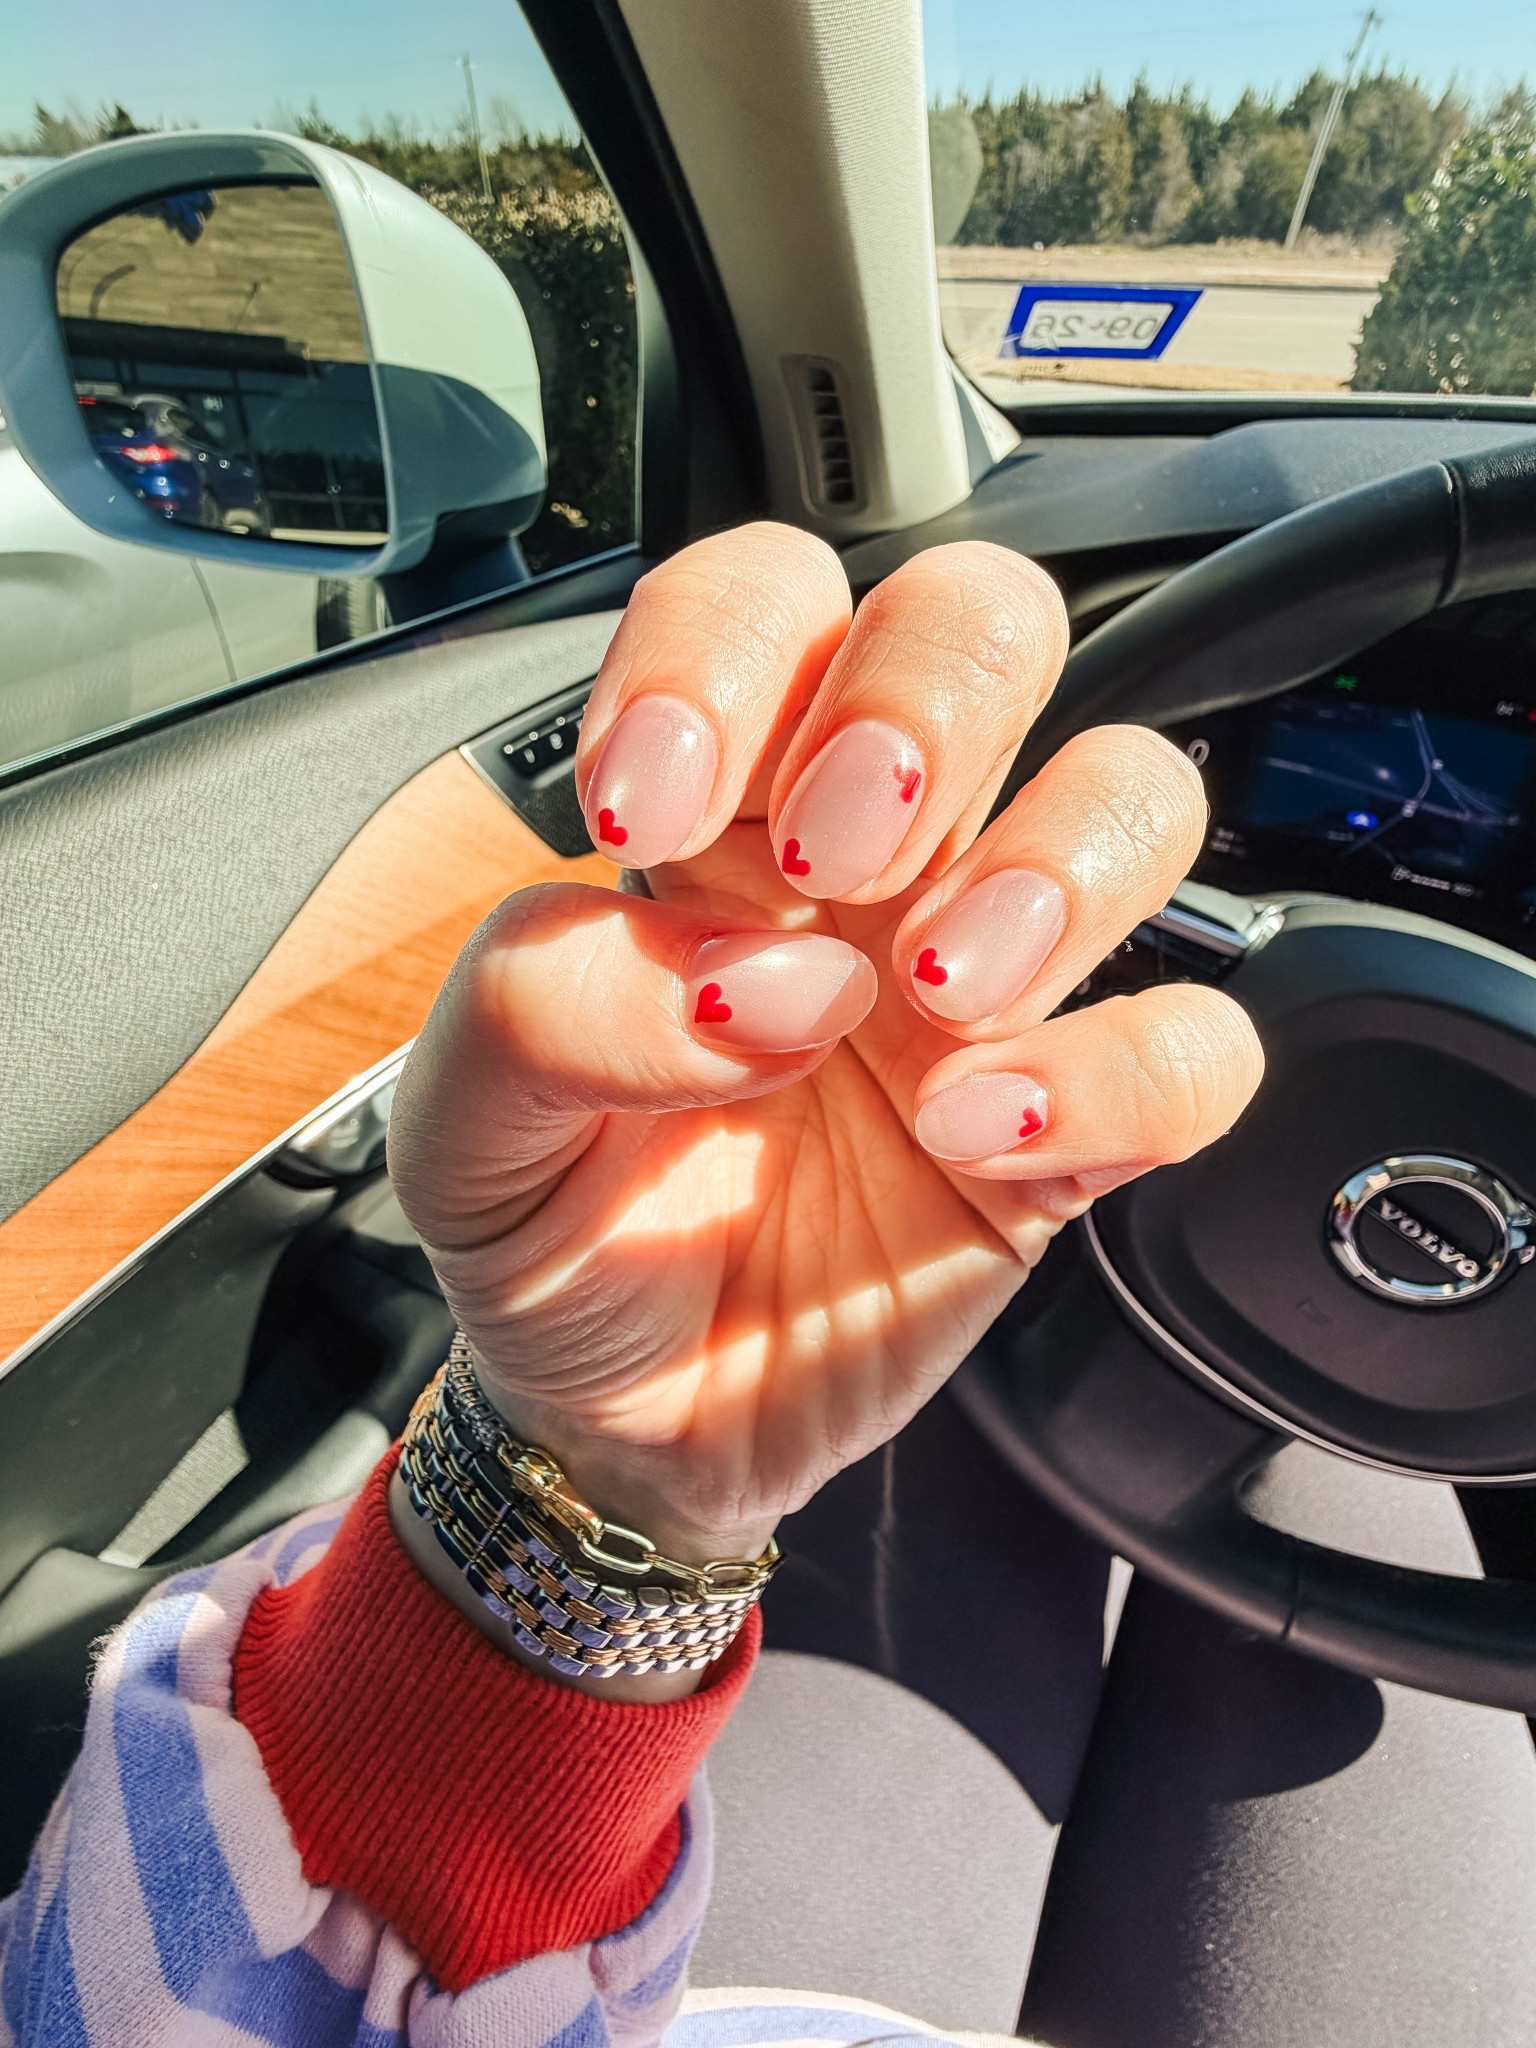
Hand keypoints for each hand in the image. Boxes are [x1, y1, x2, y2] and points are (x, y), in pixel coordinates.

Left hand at [389, 526, 1261, 1585]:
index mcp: (713, 819)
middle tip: (832, 854)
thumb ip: (544, 1007)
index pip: (764, 602)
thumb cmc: (555, 1237)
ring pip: (1134, 790)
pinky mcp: (1074, 1126)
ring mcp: (986, 984)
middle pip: (981, 629)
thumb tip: (767, 981)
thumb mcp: (463, 1125)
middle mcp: (870, 868)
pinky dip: (1123, 1073)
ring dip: (1051, 862)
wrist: (628, 1419)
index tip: (652, 802)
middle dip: (923, 703)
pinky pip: (1194, 1044)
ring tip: (934, 992)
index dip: (724, 648)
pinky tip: (983, 1137)